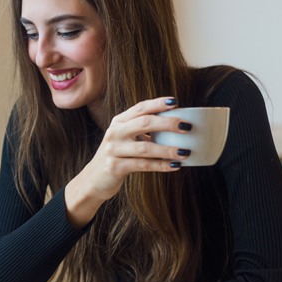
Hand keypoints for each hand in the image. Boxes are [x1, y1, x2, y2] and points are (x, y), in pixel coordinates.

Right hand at [65, 97, 190, 226]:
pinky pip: (143, 165)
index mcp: (119, 122)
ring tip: (185, 152)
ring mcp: (113, 150)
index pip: (140, 108)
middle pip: (144, 123)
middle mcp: (115, 133)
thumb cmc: (117, 156)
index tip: (176, 102)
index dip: (158, 104)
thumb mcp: (124, 138)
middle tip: (187, 127)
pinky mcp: (115, 167)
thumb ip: (142, 130)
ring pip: (145, 147)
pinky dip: (161, 165)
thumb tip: (176, 125)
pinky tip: (175, 166)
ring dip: (168, 149)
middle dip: (168, 123)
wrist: (94, 179)